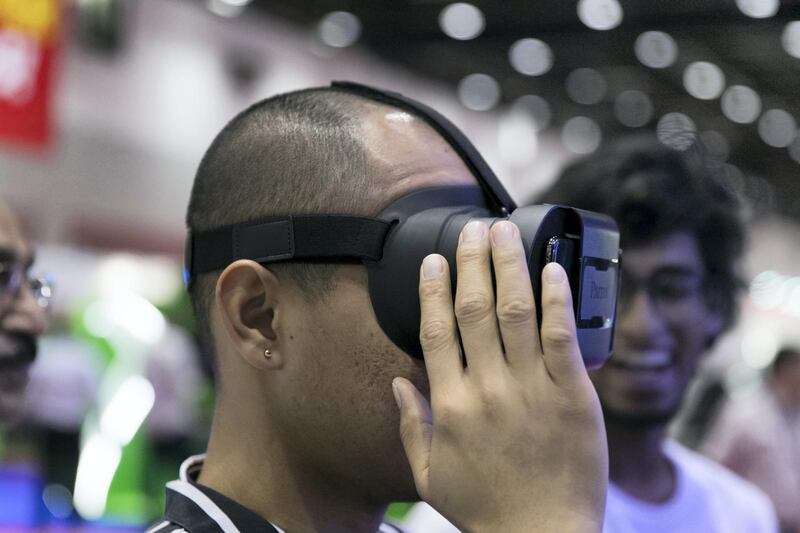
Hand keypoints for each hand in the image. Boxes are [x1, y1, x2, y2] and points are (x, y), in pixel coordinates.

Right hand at [392, 220, 606, 532]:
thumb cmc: (487, 509)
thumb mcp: (429, 475)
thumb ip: (411, 425)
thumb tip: (398, 382)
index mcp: (451, 405)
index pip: (436, 331)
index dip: (434, 289)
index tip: (435, 260)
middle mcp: (488, 388)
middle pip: (474, 309)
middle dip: (472, 261)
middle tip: (473, 227)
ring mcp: (532, 389)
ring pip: (516, 311)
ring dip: (508, 265)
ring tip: (503, 231)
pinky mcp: (572, 395)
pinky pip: (561, 336)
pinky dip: (555, 298)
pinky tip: (550, 268)